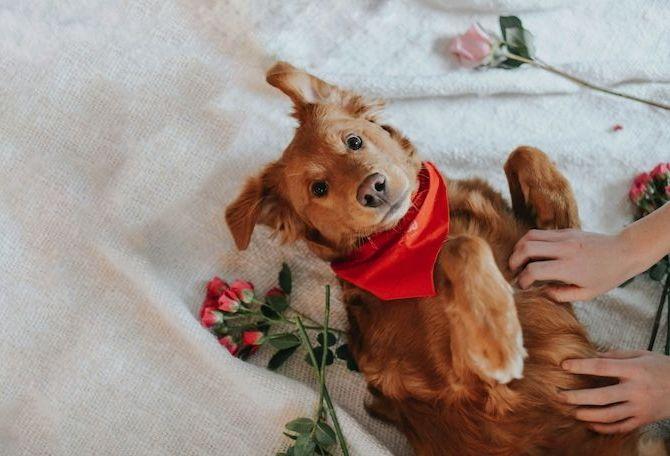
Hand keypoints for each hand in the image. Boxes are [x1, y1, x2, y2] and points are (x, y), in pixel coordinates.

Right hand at [509, 229, 637, 301]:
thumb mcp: (587, 294)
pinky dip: (531, 242)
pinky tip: (533, 254)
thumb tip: (542, 291)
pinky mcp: (566, 230)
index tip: (523, 286)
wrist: (625, 251)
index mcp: (570, 267)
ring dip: (519, 248)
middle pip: (526, 247)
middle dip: (514, 260)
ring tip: (519, 260)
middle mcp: (565, 249)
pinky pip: (541, 233)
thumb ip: (561, 295)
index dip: (522, 279)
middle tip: (513, 271)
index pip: (534, 270)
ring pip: (530, 235)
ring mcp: (565, 236)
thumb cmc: (607, 276)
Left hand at [560, 351, 669, 432]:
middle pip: (601, 396)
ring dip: (587, 414)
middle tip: (559, 395)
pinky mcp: (643, 420)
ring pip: (609, 415)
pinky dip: (603, 427)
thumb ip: (614, 355)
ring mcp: (640, 408)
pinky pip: (620, 427)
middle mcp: (636, 390)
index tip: (564, 365)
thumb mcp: (640, 354)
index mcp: (634, 370)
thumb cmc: (660, 367)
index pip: (602, 367)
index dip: (581, 366)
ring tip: (572, 411)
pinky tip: (589, 423)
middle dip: (577, 397)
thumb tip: (589, 354)